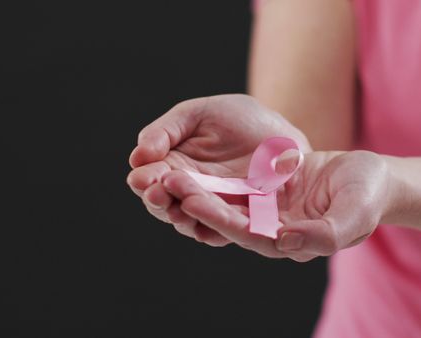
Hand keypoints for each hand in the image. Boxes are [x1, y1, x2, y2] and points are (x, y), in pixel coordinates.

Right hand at [127, 94, 310, 245]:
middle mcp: (188, 191)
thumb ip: (166, 130)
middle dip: (158, 200)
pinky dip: (214, 231)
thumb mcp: (199, 114)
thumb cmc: (238, 119)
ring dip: (181, 217)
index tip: (142, 178)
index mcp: (173, 165)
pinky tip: (206, 228)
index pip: (150, 177)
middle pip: (164, 203)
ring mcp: (213, 209)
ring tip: (177, 211)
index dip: (144, 179)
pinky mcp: (238, 222)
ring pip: (189, 220)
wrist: (282, 134)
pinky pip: (222, 232)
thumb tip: (138, 155)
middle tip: (156, 194)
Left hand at [160, 150, 391, 261]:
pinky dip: (214, 177)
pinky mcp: (268, 191)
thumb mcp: (355, 214)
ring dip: (199, 189)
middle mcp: (274, 231)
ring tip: (170, 171)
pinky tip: (191, 163)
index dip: (220, 219)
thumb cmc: (368, 196)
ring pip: (227, 202)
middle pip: (229, 218)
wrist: (371, 177)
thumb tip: (285, 242)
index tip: (193, 202)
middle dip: (199, 202)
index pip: (249, 234)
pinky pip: (236, 185)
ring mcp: (270, 211)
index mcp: (292, 242)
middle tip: (168, 182)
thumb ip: (325, 234)